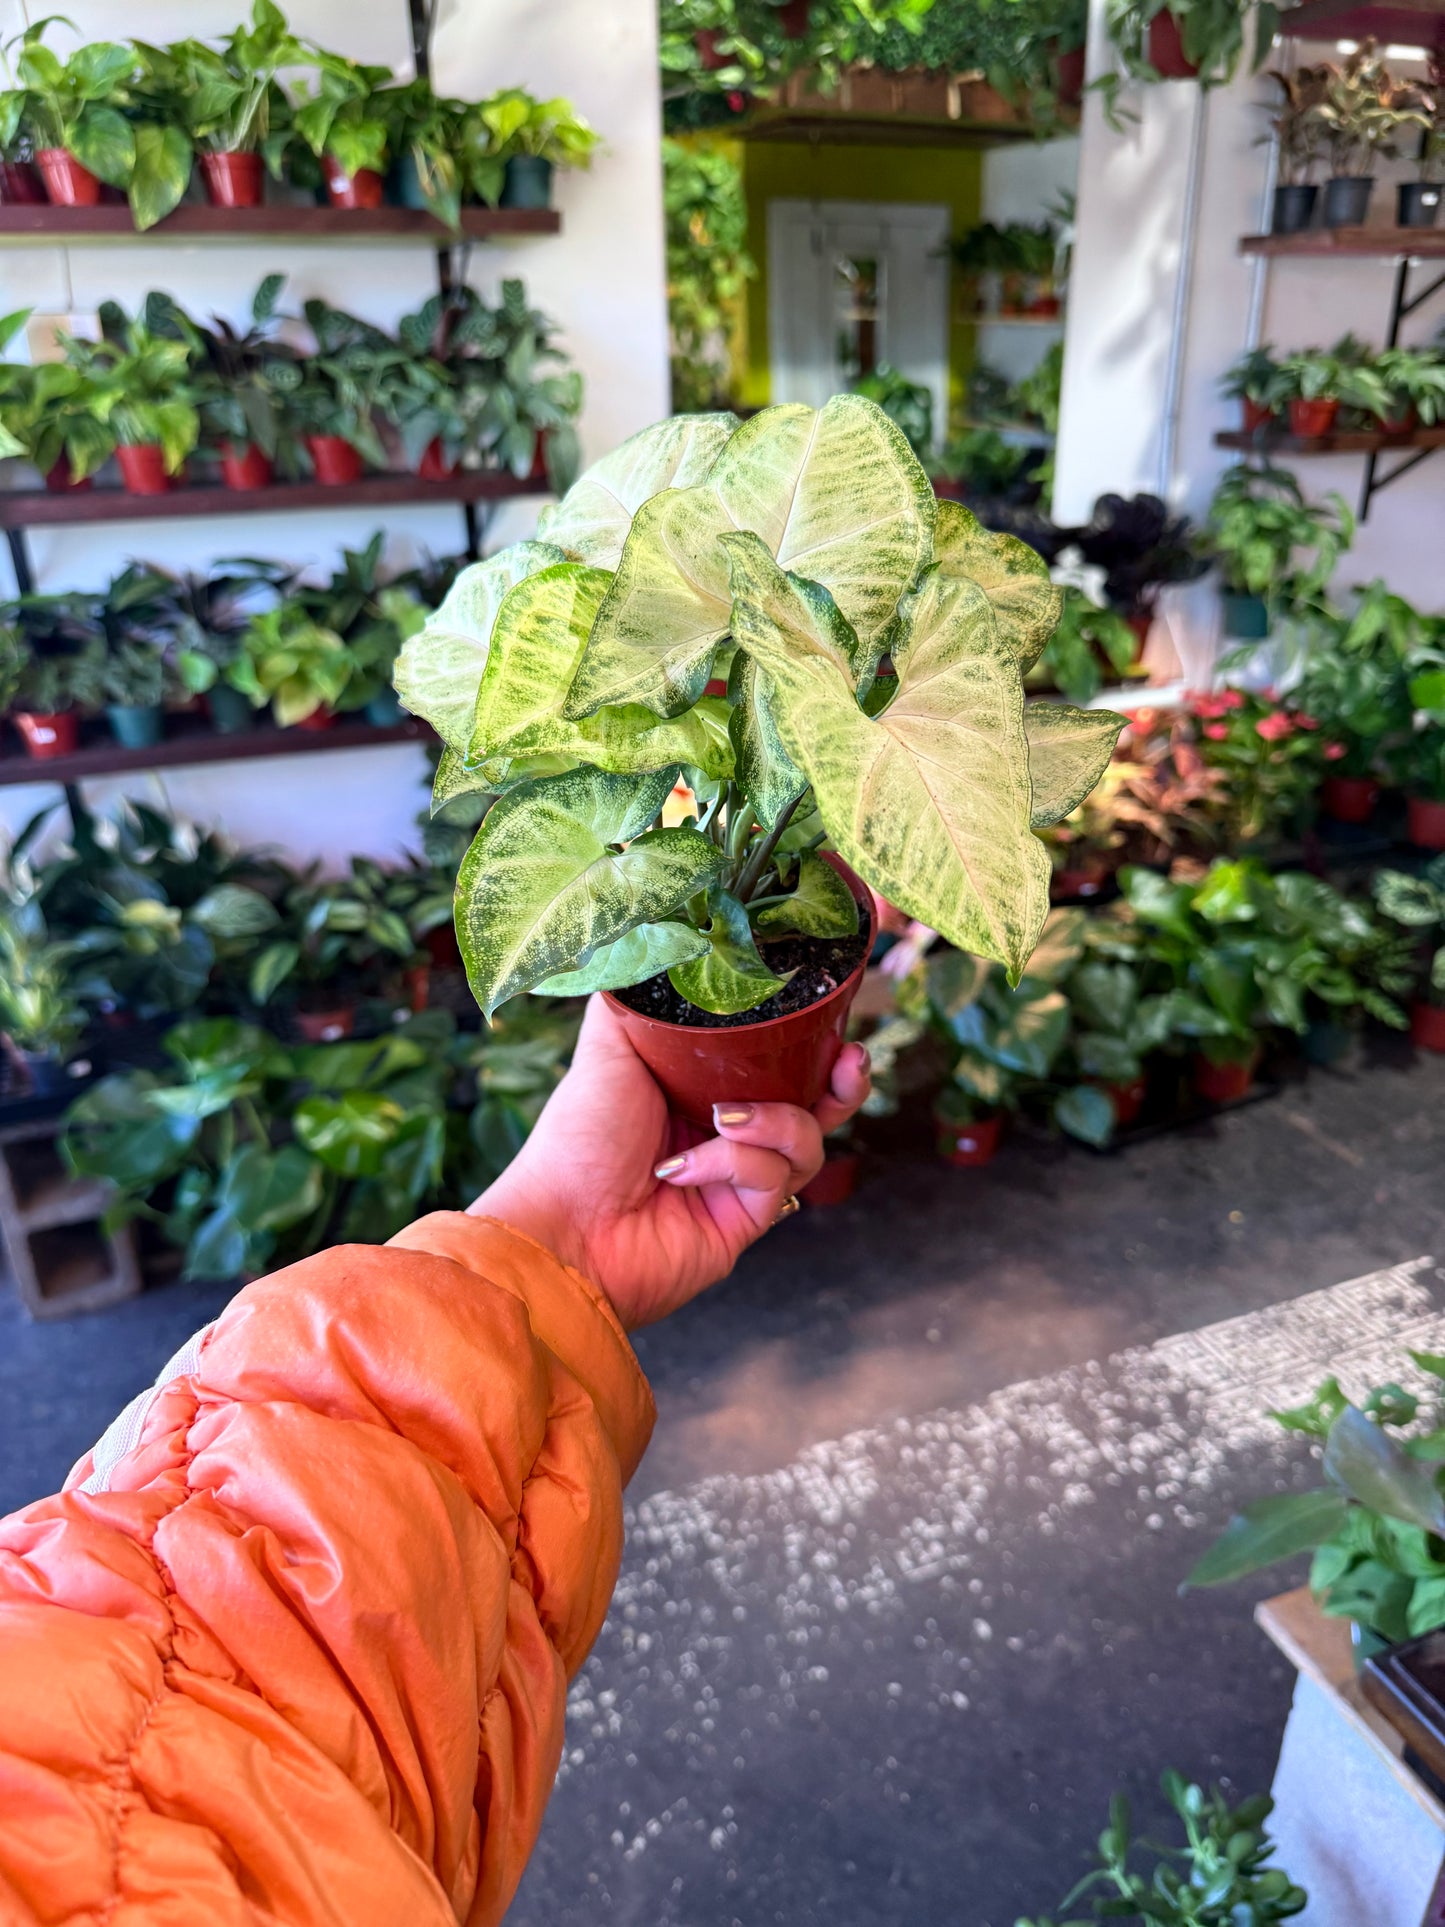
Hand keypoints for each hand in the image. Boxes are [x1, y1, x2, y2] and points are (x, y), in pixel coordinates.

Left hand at [470, 993, 870, 1328]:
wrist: (563, 1229)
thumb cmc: (577, 1140)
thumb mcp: (608, 1046)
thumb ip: (639, 996)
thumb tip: (659, 936)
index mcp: (700, 1088)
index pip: (777, 1058)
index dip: (813, 1039)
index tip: (837, 1013)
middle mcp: (728, 1133)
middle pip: (816, 1102)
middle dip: (842, 1081)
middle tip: (849, 1060)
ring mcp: (740, 1180)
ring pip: (808, 1140)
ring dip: (776, 1121)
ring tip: (723, 1118)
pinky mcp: (747, 1221)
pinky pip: (776, 1179)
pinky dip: (737, 1163)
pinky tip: (687, 1168)